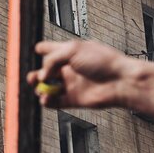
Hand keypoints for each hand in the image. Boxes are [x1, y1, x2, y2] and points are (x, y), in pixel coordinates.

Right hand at [27, 39, 153, 122]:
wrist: (120, 81)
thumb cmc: (103, 61)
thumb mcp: (73, 50)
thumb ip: (52, 60)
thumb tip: (42, 76)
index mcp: (70, 53)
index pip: (51, 50)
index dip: (42, 50)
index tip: (36, 50)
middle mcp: (70, 68)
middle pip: (46, 71)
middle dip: (37, 74)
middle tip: (33, 77)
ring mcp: (72, 84)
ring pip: (49, 88)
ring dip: (40, 88)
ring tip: (40, 88)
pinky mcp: (75, 99)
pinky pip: (56, 102)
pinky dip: (47, 102)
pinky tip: (45, 99)